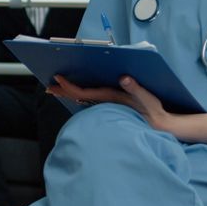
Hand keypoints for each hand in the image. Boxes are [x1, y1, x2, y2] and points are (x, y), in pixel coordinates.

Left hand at [47, 74, 174, 132]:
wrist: (158, 127)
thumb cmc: (152, 110)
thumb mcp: (146, 97)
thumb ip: (135, 87)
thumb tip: (125, 78)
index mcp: (108, 98)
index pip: (82, 92)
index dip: (68, 86)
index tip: (57, 79)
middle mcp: (103, 103)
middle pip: (77, 96)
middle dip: (62, 91)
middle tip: (48, 86)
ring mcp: (104, 107)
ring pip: (81, 99)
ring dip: (69, 94)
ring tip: (57, 89)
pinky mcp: (108, 109)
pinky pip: (88, 101)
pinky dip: (78, 96)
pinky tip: (75, 94)